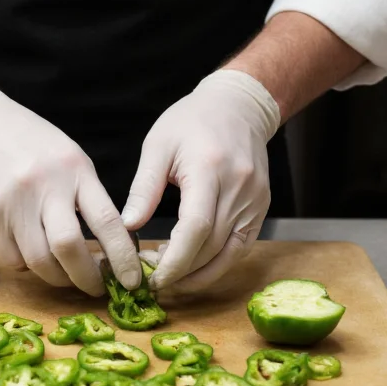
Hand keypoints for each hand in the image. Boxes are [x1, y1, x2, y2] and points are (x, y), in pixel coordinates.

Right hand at [0, 75, 141, 295]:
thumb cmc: (28, 141)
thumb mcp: (68, 157)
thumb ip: (87, 195)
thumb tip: (109, 244)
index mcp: (74, 169)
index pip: (107, 222)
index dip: (123, 257)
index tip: (132, 280)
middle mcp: (44, 187)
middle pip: (69, 249)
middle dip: (87, 279)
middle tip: (96, 288)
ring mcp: (12, 203)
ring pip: (39, 262)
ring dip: (58, 277)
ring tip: (66, 275)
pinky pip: (13, 259)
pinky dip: (27, 265)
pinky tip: (32, 252)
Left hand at [121, 69, 281, 292]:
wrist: (238, 107)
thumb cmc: (191, 121)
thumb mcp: (158, 147)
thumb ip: (144, 188)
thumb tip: (126, 226)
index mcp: (209, 169)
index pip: (196, 227)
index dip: (175, 260)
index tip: (152, 276)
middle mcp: (238, 188)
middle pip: (211, 246)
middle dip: (181, 270)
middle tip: (151, 278)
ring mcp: (255, 200)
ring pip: (229, 253)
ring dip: (199, 273)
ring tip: (169, 277)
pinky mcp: (260, 208)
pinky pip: (241, 247)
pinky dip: (218, 264)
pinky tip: (194, 268)